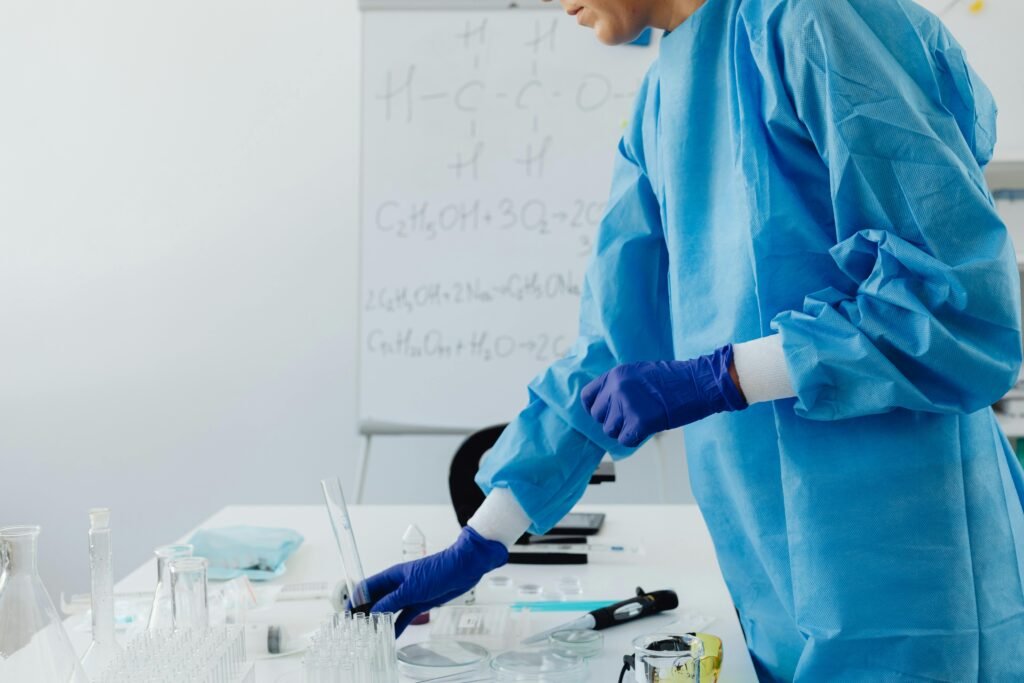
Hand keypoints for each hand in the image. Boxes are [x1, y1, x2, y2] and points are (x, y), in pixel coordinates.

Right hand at [359, 527, 507, 634]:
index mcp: (391, 576)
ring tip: (371, 636)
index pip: (366, 587)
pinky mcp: (420, 602)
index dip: (354, 600)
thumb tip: (374, 612)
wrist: (463, 567)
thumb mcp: (411, 588)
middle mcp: (397, 585)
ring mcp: (408, 594)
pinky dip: (397, 625)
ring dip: (381, 621)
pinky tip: (392, 636)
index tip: (346, 615)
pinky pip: (404, 616)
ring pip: (389, 609)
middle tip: (357, 629)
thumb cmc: (438, 570)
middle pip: (376, 600)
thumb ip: (391, 601)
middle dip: (366, 613)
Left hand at [581, 345, 746, 446]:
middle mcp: (617, 388)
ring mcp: (627, 405)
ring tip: (642, 422)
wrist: (700, 382)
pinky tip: (646, 431)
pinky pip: (625, 440)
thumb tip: (606, 407)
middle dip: (613, 421)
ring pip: (610, 430)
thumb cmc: (675, 380)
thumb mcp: (639, 373)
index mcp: (616, 374)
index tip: (607, 413)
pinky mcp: (640, 422)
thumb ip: (620, 386)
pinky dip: (634, 439)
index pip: (588, 397)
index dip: (596, 409)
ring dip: (624, 430)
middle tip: (631, 419)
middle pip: (598, 417)